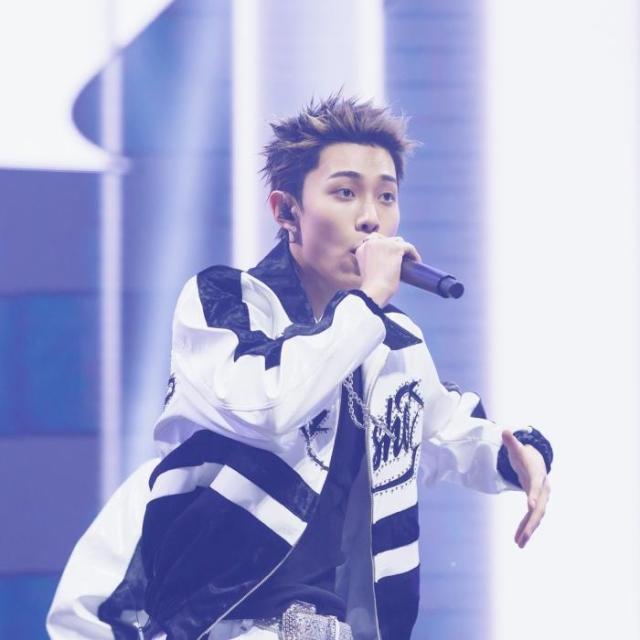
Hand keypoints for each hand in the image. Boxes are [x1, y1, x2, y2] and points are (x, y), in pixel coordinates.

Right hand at [355, 233, 421, 306]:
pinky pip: (409, 247)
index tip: (390, 256)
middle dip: (394, 247)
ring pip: (398, 241)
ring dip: (404, 250)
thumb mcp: (367, 271)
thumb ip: (373, 261)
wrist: (374, 291)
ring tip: (409, 260)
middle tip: (401, 258)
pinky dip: (414, 254)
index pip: (374, 240)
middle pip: (387, 239)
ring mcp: (383, 243)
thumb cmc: (371, 288)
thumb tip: (387, 260)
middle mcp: (371, 242)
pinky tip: (417, 262)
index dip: (383, 247)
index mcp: (362, 248)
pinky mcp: (395, 248)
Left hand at [501, 430, 550, 548]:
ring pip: (536, 518)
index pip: (537, 487)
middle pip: (538, 509)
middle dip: (531, 523)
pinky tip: (517, 540)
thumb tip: (505, 431)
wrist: (538, 464)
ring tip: (519, 544)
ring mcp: (541, 500)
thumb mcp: (518, 450)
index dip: (534, 495)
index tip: (530, 505)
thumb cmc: (526, 457)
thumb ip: (512, 442)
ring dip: (528, 531)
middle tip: (523, 537)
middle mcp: (543, 491)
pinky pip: (531, 519)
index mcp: (538, 477)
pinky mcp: (536, 506)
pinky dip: (524, 529)